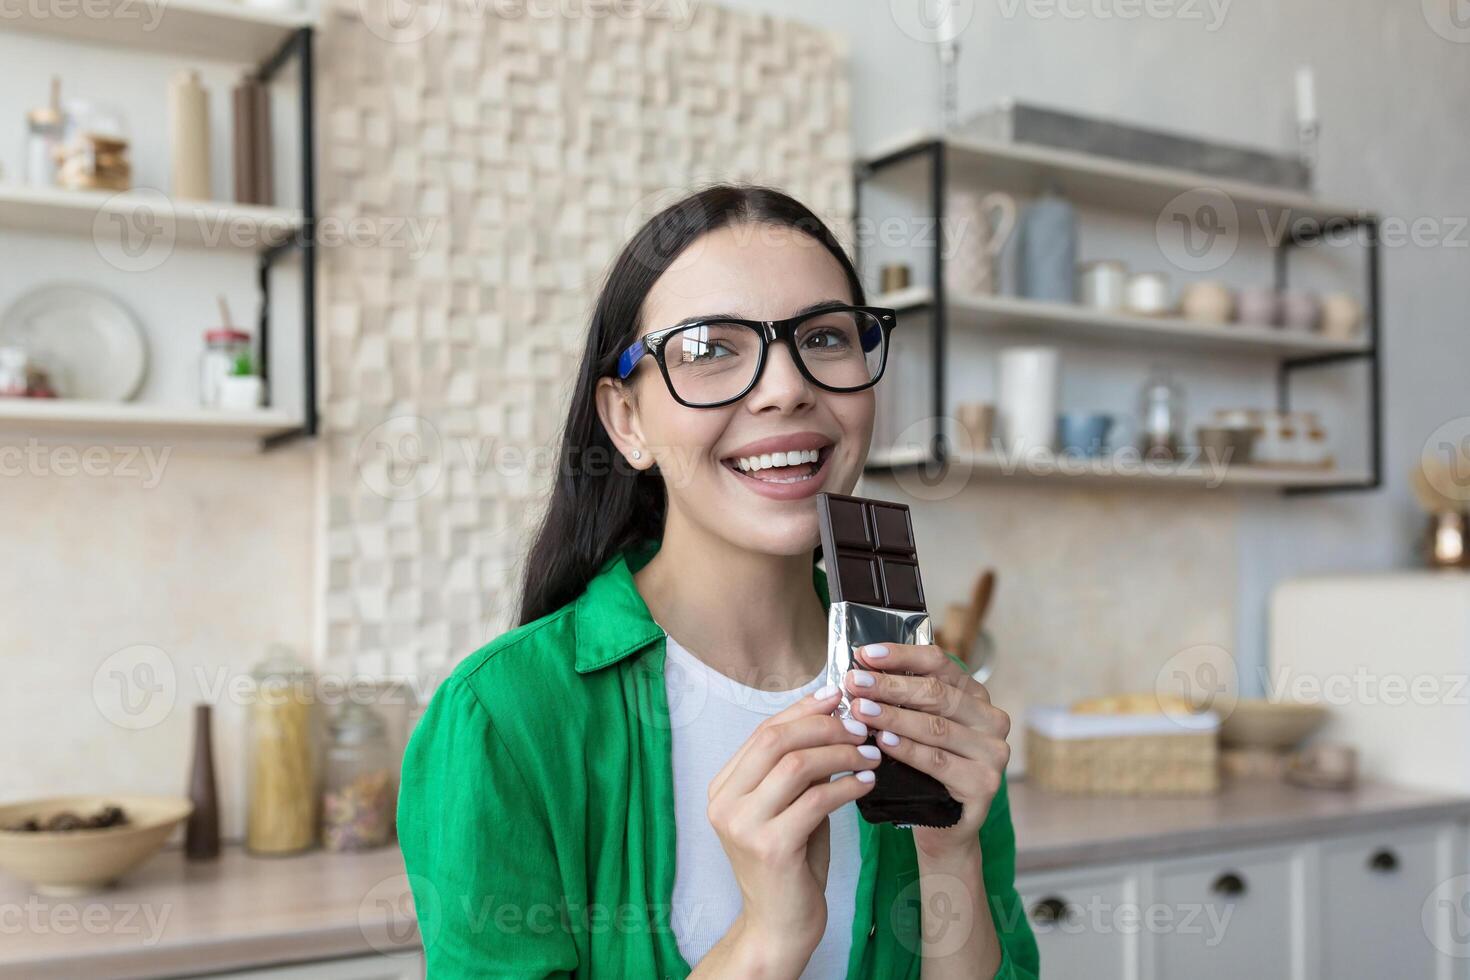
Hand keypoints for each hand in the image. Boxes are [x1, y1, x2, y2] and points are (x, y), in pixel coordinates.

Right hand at [702, 685, 879, 972]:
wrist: (780, 926)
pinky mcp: (770, 847)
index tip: (837, 696)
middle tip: (859, 727)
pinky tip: (866, 783)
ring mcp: (743, 826)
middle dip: (823, 726)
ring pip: (795, 765)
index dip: (802, 709)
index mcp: (723, 788)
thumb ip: (799, 769)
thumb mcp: (789, 807)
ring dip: (839, 754)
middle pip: (775, 740)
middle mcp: (724, 803)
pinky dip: (846, 785)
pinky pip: (815, 800)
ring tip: (869, 755)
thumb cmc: (790, 865)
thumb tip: (833, 718)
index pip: (763, 732)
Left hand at [842, 642, 1010, 859]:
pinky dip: (908, 750)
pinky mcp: (984, 783)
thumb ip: (901, 699)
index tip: (864, 654)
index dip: (901, 656)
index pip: (939, 663)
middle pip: (936, 693)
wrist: (944, 826)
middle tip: (855, 683)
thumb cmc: (925, 770)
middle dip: (890, 686)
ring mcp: (993, 752)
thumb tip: (861, 668)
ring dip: (893, 716)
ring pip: (936, 727)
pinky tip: (883, 742)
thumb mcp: (915, 727)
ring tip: (861, 711)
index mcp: (975, 696)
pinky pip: (938, 761)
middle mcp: (991, 719)